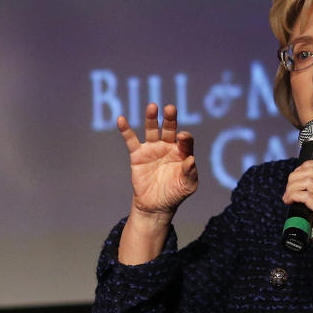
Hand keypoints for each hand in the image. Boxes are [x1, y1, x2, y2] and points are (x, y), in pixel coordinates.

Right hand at [118, 103, 197, 219]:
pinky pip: (131, 140)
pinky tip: (121, 119)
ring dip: (151, 118)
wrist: (156, 205)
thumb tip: (191, 159)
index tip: (182, 137)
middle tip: (170, 108)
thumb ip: (191, 173)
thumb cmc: (175, 194)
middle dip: (170, 119)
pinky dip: (126, 130)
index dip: (185, 138)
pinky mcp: (137, 155)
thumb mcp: (187, 186)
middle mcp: (168, 147)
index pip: (185, 141)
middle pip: (169, 129)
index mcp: (182, 152)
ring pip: (152, 130)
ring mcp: (152, 149)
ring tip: (152, 106)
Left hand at [281, 161, 312, 291]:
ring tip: (287, 198)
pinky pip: (307, 197)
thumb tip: (298, 204)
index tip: (293, 181)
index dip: (303, 168)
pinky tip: (290, 202)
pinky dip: (294, 196)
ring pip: (309, 181)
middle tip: (287, 192)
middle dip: (294, 178)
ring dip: (292, 187)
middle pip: (312, 171)